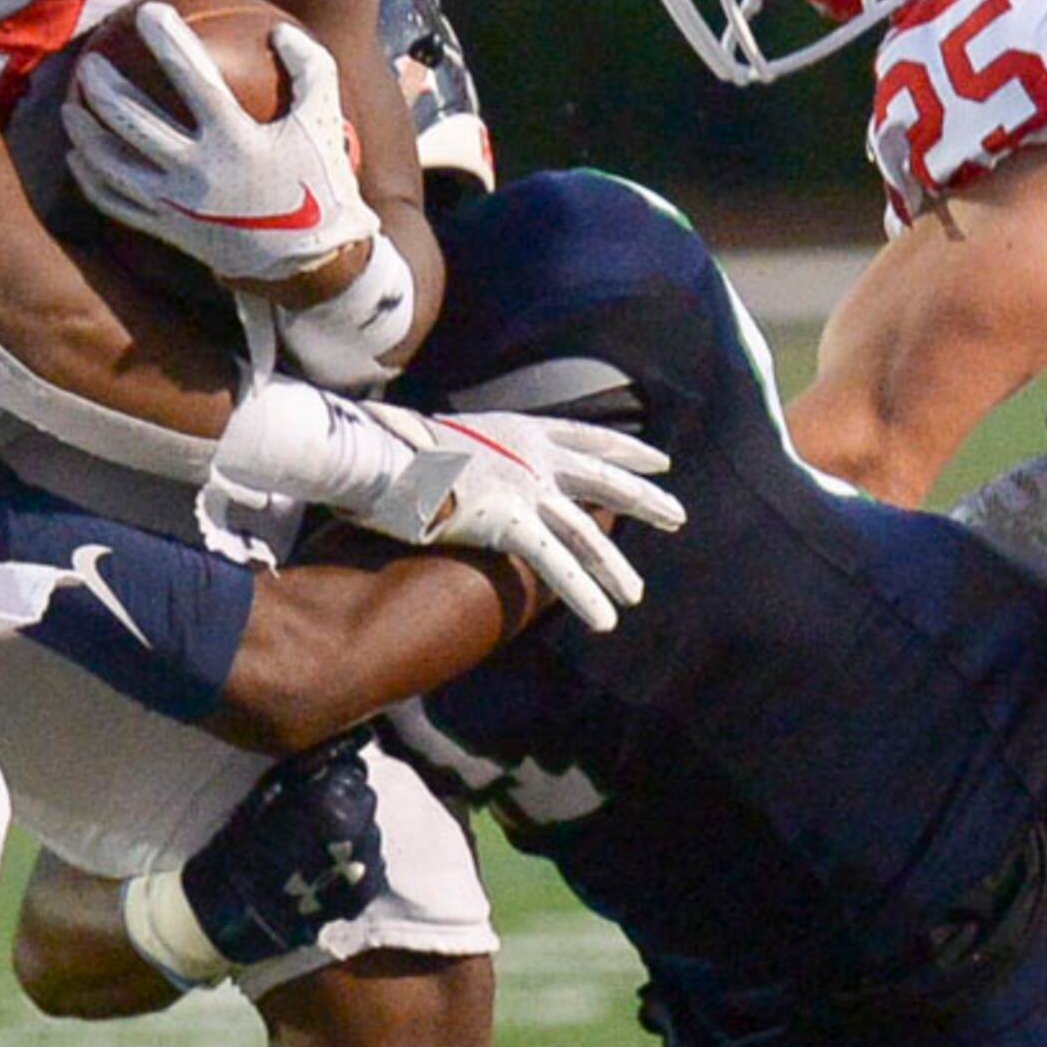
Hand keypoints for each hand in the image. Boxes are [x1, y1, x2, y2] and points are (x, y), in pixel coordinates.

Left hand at [67, 8, 379, 287]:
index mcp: (237, 142)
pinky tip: (79, 158)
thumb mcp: (324, 120)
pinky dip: (91, 179)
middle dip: (104, 88)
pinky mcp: (166, 230)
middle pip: (134, 123)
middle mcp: (199, 173)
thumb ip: (309, 69)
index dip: (169, 42)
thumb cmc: (318, 182)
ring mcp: (177, 206)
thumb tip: (278, 29)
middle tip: (88, 60)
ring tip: (70, 105)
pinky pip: (116, 203)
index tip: (148, 11)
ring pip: (113, 166)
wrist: (308, 262)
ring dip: (85, 133)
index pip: (194, 80)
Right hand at [178, 734, 388, 970]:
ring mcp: (363, 865)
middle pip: (366, 800)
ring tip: (324, 846)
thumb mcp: (263, 798)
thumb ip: (300, 776)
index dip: (335, 777)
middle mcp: (354, 830)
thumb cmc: (241, 852)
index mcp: (329, 803)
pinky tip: (334, 868)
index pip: (352, 771)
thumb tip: (323, 757)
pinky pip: (374, 866)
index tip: (321, 784)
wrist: (237, 913)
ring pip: (372, 834)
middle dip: (348, 802)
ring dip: (355, 834)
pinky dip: (359, 864)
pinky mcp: (363, 895)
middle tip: (321, 815)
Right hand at [207, 382, 682, 630]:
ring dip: (614, 566)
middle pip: (602, 476)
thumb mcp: (434, 437)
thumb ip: (460, 451)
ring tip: (635, 595)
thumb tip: (455, 460)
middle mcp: (530, 453)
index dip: (624, 447)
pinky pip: (557, 564)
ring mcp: (523, 486)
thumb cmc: (386, 450)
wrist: (368, 456)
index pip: (584, 435)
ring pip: (586, 531)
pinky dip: (584, 593)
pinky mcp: (509, 520)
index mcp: (515, 427)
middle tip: (678, 515)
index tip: (657, 456)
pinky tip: (606, 618)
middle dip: (644, 497)